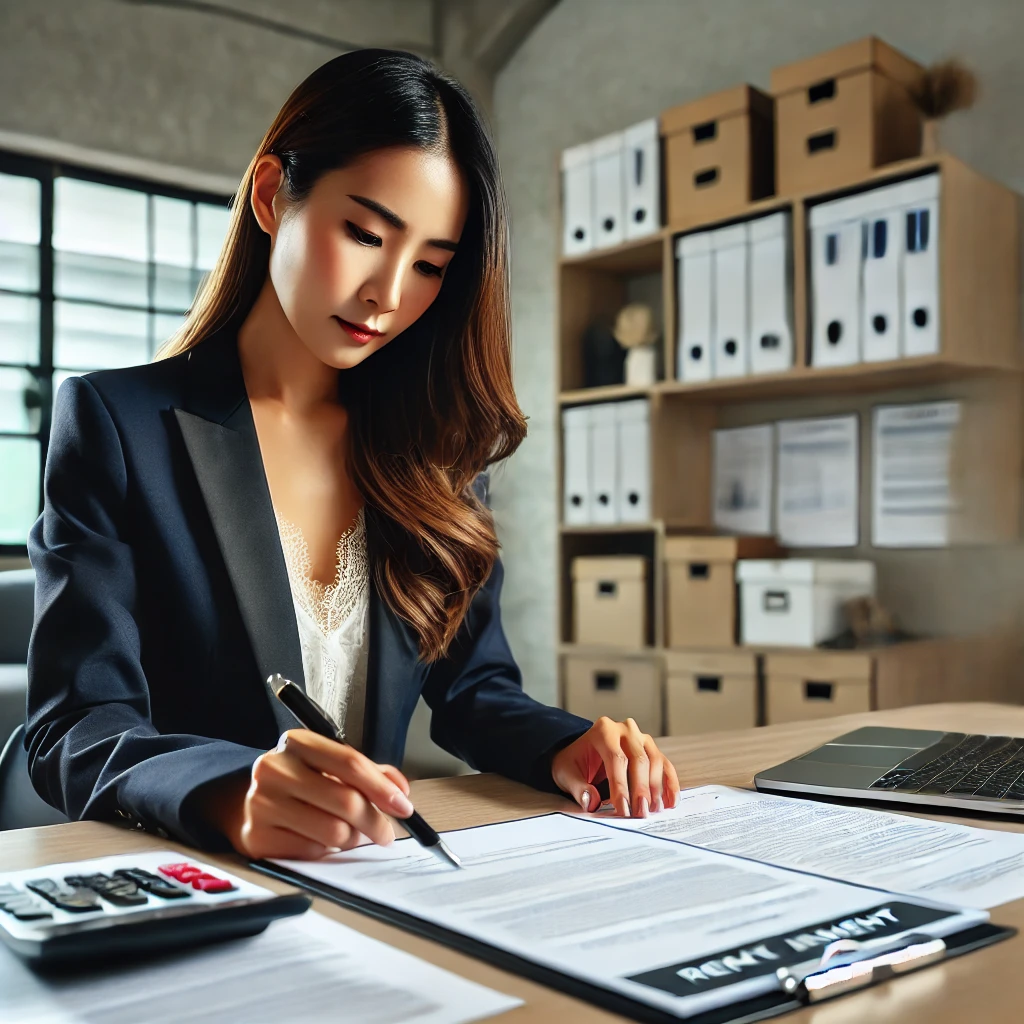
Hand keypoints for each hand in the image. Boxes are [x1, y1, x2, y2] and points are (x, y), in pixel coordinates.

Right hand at [198, 730, 414, 859]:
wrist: (243, 801)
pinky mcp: (257, 836)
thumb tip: (400, 790)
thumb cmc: (299, 781)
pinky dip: (326, 850)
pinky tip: (320, 840)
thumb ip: (368, 772)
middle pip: (345, 800)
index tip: (403, 806)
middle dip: (375, 821)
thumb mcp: (329, 765)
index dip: (382, 787)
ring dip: (352, 838)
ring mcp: (262, 803)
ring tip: (350, 835)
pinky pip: (312, 851)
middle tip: (386, 833)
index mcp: (297, 742)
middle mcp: (275, 769)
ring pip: (333, 831)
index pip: (350, 763)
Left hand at [551, 717, 679, 816]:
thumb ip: (578, 788)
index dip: (621, 786)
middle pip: (639, 759)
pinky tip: (671, 802)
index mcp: (603, 730)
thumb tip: (592, 802)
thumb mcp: (566, 773)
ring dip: (657, 787)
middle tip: (641, 812)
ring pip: (655, 761)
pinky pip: (665, 765)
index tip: (624, 810)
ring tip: (654, 810)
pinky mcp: (651, 749)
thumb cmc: (574, 763)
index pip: (617, 759)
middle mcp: (625, 730)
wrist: (581, 753)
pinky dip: (670, 783)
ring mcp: (641, 738)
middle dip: (641, 789)